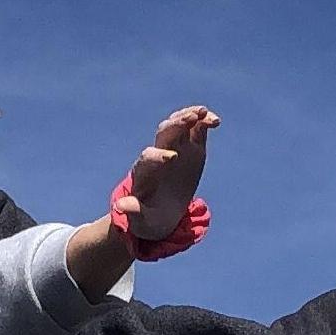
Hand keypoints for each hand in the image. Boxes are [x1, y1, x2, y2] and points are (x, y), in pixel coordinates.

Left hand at [114, 104, 218, 247]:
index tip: (171, 159)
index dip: (158, 156)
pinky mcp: (191, 149)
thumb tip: (120, 206)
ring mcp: (176, 149)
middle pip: (164, 134)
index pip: (148, 158)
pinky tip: (215, 121)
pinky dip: (204, 122)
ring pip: (179, 125)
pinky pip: (196, 130)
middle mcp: (159, 154)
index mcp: (144, 171)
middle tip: (191, 118)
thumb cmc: (148, 219)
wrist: (160, 214)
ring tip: (203, 113)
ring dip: (189, 116)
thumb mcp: (141, 221)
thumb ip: (133, 212)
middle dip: (176, 125)